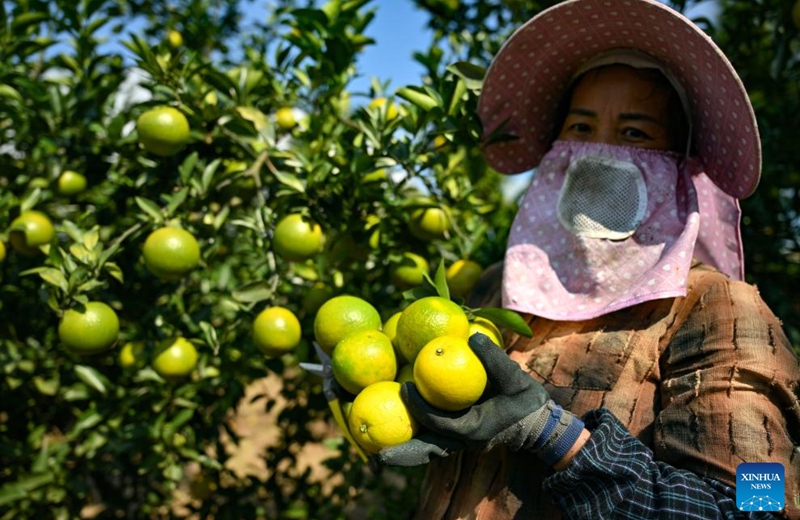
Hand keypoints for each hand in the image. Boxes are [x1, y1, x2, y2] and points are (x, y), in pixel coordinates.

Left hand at [378, 333, 584, 467]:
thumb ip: (495, 359)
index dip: (420, 406)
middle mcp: (464, 441)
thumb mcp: (515, 377)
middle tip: (378, 455)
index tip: (404, 385)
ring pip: (429, 450)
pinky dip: (419, 437)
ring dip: (407, 451)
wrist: (539, 423)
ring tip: (379, 452)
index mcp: (475, 429)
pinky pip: (435, 440)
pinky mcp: (460, 439)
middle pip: (428, 450)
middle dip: (404, 454)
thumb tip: (472, 336)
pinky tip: (401, 428)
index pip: (441, 422)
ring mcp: (461, 443)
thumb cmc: (527, 400)